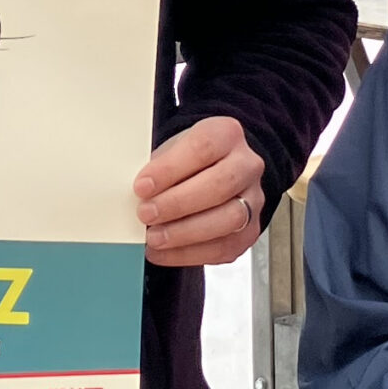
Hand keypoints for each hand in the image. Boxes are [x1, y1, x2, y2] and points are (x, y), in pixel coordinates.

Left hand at [135, 117, 265, 266]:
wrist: (214, 171)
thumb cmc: (189, 160)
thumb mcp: (171, 150)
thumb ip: (156, 169)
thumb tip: (135, 195)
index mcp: (226, 135)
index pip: (203, 148)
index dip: (170, 169)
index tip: (142, 186)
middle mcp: (247, 165)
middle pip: (220, 184)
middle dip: (177, 203)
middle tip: (146, 213)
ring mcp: (253, 199)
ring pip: (229, 219)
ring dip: (185, 232)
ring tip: (154, 236)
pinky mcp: (249, 231)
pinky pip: (224, 247)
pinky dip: (189, 253)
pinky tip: (165, 251)